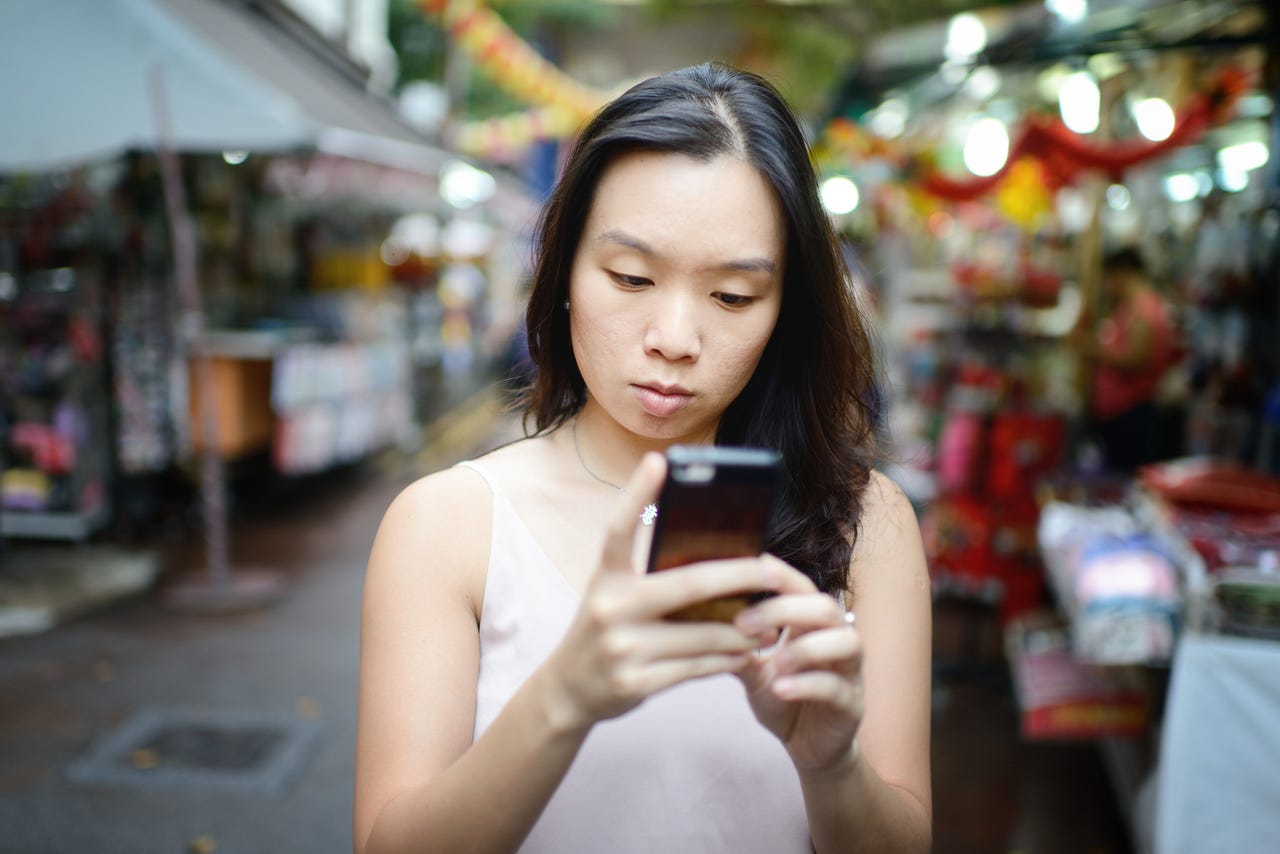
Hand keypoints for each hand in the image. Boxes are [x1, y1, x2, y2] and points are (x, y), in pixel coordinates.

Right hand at [539, 453, 785, 731]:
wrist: (568, 690)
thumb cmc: (607, 630)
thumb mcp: (615, 595)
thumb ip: (652, 577)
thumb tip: (719, 559)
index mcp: (605, 577)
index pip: (618, 528)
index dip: (637, 493)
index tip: (660, 461)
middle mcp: (610, 607)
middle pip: (689, 583)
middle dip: (741, 576)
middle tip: (775, 571)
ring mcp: (622, 647)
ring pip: (704, 635)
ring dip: (744, 631)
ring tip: (770, 625)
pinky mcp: (636, 683)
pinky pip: (698, 668)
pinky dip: (727, 660)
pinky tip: (746, 654)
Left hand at [733, 560, 864, 773]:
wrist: (806, 746)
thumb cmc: (782, 697)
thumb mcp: (753, 671)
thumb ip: (737, 648)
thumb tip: (702, 621)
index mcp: (811, 624)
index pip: (803, 588)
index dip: (782, 576)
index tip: (753, 570)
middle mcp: (836, 639)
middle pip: (825, 607)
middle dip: (786, 610)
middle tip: (744, 624)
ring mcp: (849, 671)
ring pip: (845, 642)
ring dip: (806, 647)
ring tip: (774, 661)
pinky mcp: (852, 704)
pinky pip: (836, 687)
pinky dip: (806, 684)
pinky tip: (780, 689)